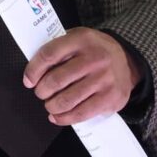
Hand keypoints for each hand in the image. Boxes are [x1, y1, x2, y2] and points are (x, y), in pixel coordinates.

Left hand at [23, 28, 139, 125]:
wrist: (128, 61)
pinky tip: (58, 116)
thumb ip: (59, 48)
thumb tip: (35, 69)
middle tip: (41, 93)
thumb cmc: (96, 51)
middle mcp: (95, 58)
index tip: (28, 79)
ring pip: (67, 99)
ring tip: (50, 105)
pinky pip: (81, 113)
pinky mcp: (110, 98)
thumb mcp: (79, 38)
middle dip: (42, 91)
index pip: (50, 54)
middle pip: (56, 80)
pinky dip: (64, 118)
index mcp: (82, 39)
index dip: (34, 70)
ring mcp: (104, 79)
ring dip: (51, 106)